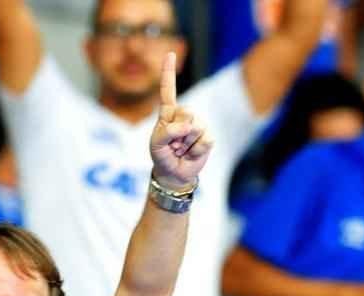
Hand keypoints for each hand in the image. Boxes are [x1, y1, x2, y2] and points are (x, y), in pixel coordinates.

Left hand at [148, 52, 210, 189]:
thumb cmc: (162, 156)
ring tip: (181, 150)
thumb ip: (166, 133)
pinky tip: (191, 154)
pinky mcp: (207, 136)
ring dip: (186, 145)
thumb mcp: (156, 145)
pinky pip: (205, 140)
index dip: (168, 72)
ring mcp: (197, 125)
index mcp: (167, 113)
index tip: (170, 54)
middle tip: (173, 145)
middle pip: (187, 113)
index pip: (168, 90)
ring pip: (196, 128)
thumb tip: (187, 126)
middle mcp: (184, 115)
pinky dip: (196, 151)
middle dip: (178, 133)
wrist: (174, 173)